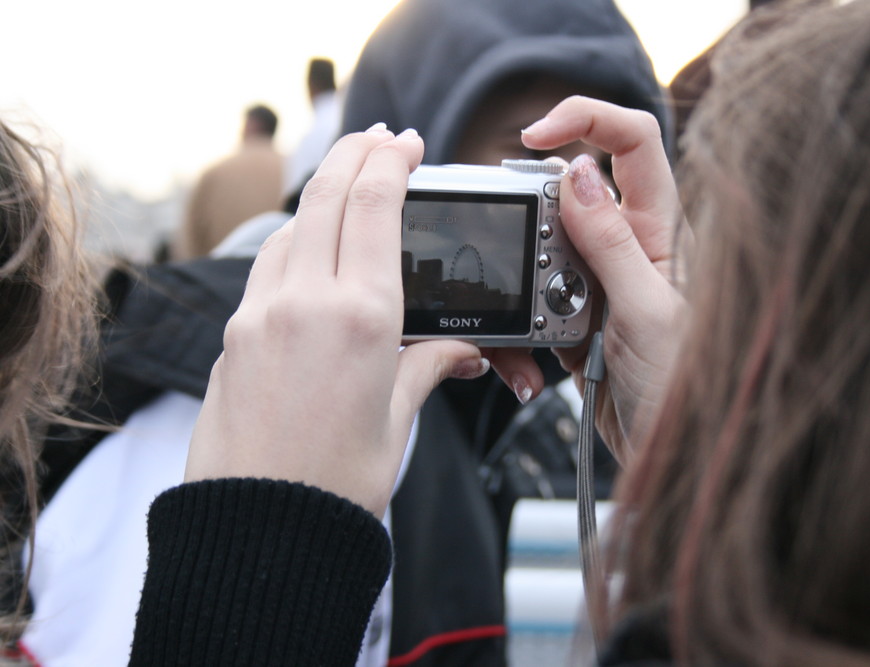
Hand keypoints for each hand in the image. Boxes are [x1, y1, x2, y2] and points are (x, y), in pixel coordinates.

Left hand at [184, 126, 486, 517]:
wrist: (257, 532)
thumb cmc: (334, 486)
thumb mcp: (397, 420)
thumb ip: (427, 366)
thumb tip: (460, 352)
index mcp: (360, 317)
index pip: (372, 204)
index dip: (389, 160)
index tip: (404, 143)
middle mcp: (303, 302)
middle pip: (326, 196)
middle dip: (353, 156)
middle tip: (377, 139)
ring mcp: (259, 315)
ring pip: (292, 227)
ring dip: (321, 198)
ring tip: (347, 192)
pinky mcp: (234, 335)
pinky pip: (266, 268)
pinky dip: (292, 243)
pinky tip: (310, 253)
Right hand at [492, 97, 690, 462]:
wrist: (681, 459)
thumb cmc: (689, 391)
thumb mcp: (646, 312)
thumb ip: (610, 243)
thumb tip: (577, 175)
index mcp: (663, 231)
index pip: (632, 143)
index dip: (584, 119)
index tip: (533, 135)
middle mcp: (632, 250)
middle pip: (566, 198)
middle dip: (532, 227)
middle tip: (527, 266)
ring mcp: (602, 288)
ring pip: (539, 257)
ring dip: (524, 294)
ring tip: (540, 337)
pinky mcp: (576, 324)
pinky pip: (532, 310)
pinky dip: (519, 335)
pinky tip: (530, 366)